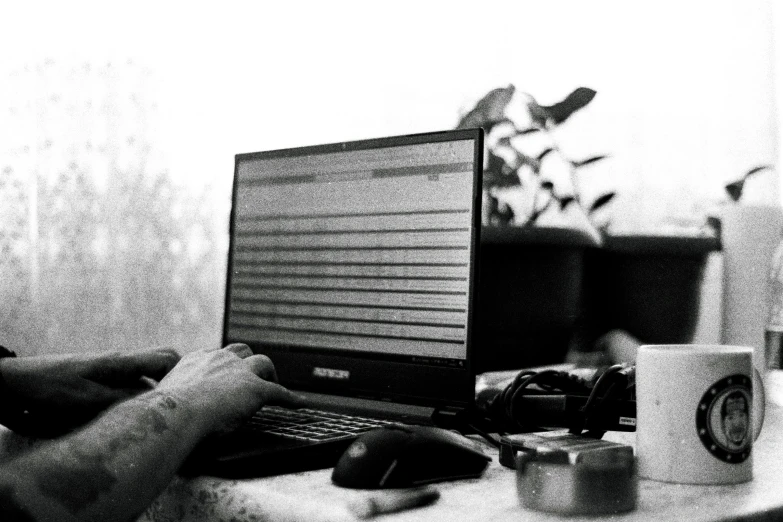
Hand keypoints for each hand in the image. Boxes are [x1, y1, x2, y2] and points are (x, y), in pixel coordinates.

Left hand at [0, 347, 179, 436]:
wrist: (16, 382)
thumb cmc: (51, 388)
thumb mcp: (89, 400)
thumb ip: (124, 401)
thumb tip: (156, 403)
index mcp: (123, 362)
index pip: (167, 357)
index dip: (185, 372)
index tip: (193, 393)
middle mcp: (120, 362)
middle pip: (160, 362)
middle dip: (174, 381)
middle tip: (180, 404)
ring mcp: (110, 369)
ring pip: (145, 376)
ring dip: (154, 392)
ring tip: (159, 414)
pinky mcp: (100, 378)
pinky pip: (129, 384)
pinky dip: (136, 397)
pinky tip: (132, 415)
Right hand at [155, 344, 305, 433]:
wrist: (175, 414)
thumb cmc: (163, 415)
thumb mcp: (164, 400)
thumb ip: (169, 401)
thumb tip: (157, 416)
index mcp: (197, 360)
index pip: (216, 356)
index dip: (224, 366)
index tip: (226, 376)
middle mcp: (219, 359)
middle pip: (242, 351)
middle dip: (249, 361)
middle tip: (253, 376)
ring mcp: (239, 371)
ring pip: (262, 363)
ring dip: (269, 374)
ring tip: (274, 386)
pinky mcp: (256, 388)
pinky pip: (279, 392)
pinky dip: (290, 398)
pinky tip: (299, 404)